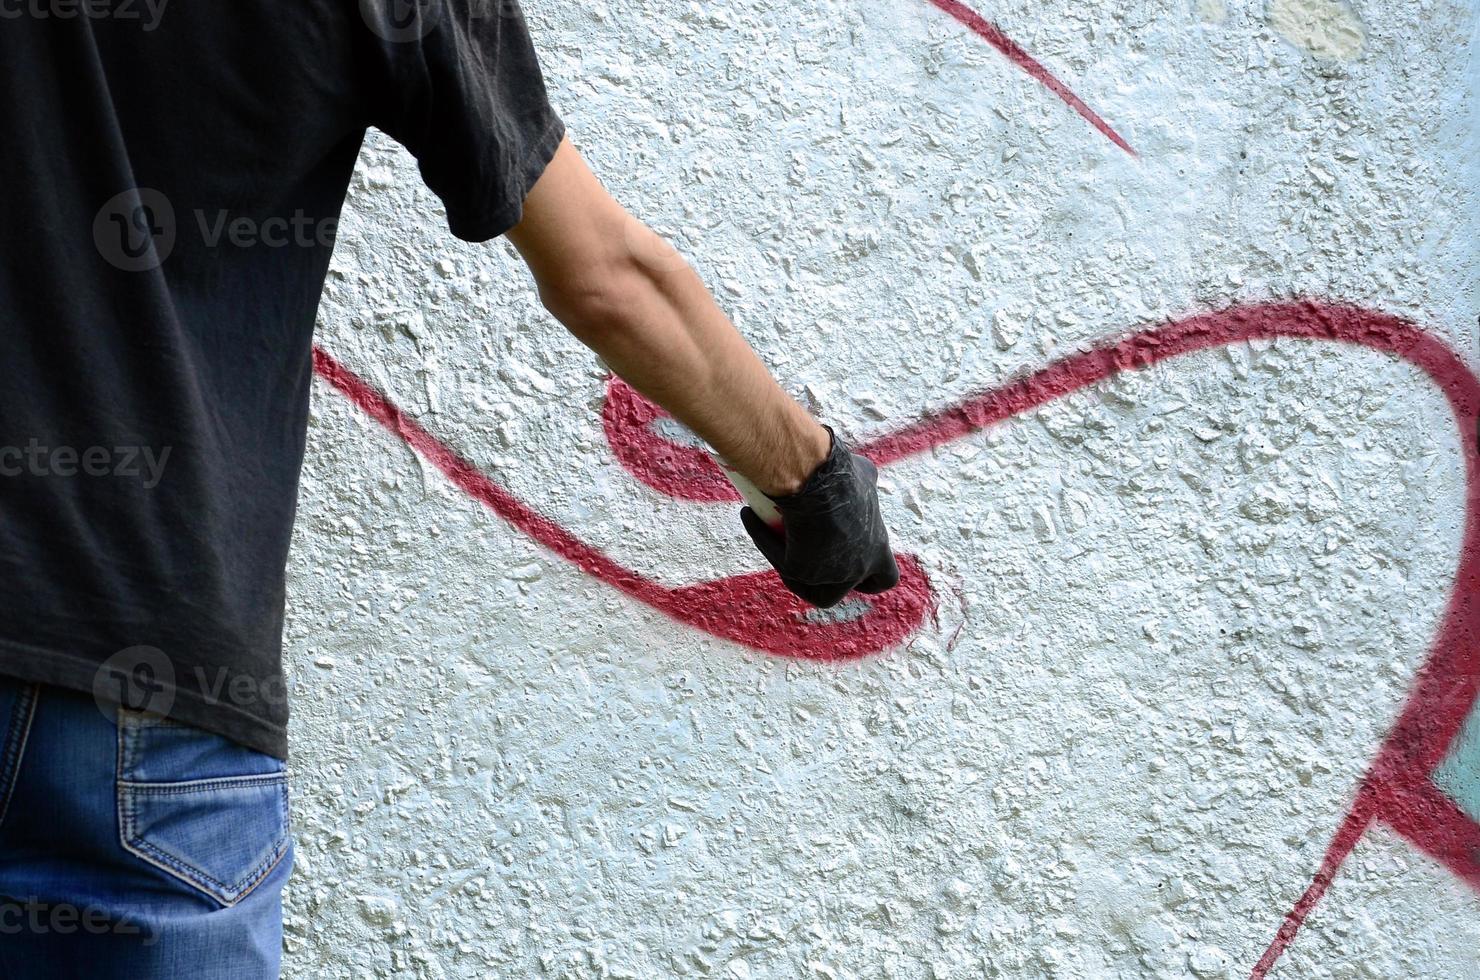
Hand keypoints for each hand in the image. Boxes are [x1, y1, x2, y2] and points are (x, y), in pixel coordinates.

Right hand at [739, 427, 900, 608]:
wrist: (814, 478)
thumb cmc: (840, 474)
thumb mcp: (864, 474)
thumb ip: (867, 483)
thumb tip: (864, 477)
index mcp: (877, 551)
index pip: (885, 579)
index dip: (870, 576)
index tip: (858, 568)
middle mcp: (856, 569)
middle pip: (841, 590)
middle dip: (826, 582)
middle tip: (810, 559)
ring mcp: (828, 575)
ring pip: (808, 587)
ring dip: (793, 572)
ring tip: (777, 540)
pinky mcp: (799, 571)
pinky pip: (778, 559)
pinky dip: (763, 538)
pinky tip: (751, 516)